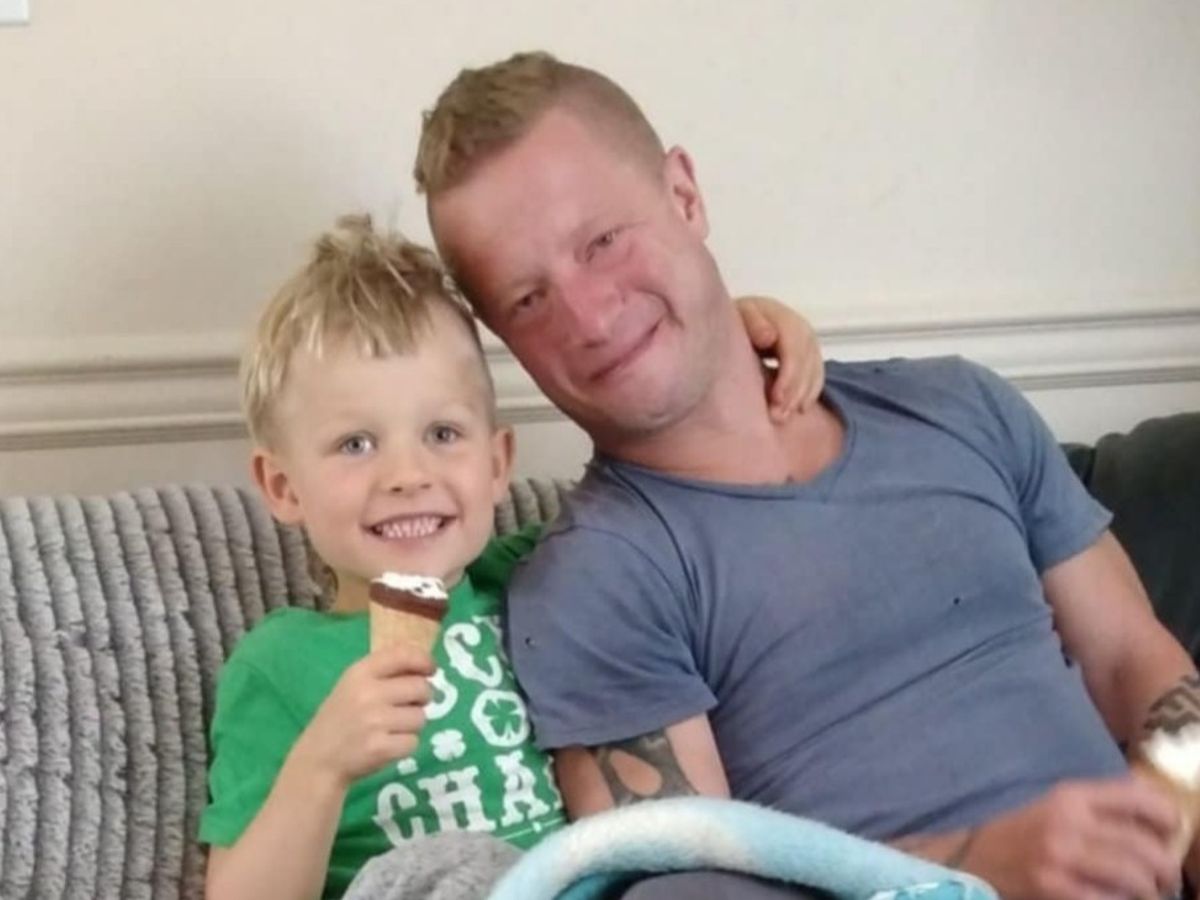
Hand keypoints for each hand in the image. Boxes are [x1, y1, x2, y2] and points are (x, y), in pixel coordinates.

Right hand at [289, 645, 434, 788]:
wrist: (318, 760)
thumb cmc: (340, 719)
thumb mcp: (353, 685)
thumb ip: (384, 672)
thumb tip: (425, 665)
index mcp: (360, 673)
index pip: (403, 654)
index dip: (424, 660)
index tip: (430, 670)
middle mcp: (368, 693)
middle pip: (421, 688)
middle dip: (422, 698)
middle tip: (409, 706)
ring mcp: (375, 722)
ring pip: (420, 717)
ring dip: (412, 725)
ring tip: (391, 729)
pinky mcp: (381, 748)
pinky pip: (413, 742)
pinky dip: (405, 746)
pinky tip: (387, 745)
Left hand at [733, 296, 823, 422]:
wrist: (740, 319)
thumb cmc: (734, 320)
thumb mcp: (738, 315)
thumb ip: (753, 323)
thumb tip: (768, 337)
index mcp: (781, 317)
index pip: (794, 348)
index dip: (788, 375)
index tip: (776, 398)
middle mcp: (800, 328)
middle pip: (806, 363)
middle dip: (794, 392)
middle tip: (777, 416)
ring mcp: (807, 343)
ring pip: (814, 372)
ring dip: (801, 398)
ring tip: (783, 418)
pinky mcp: (810, 356)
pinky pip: (816, 376)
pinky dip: (809, 395)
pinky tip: (799, 409)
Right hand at [970, 776, 1180, 899]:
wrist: (973, 858)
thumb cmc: (1023, 832)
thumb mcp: (1058, 805)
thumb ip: (1101, 805)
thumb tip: (1155, 808)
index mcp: (1071, 795)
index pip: (1138, 797)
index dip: (1167, 816)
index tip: (1173, 831)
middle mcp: (1067, 822)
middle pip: (1144, 845)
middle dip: (1166, 867)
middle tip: (1166, 877)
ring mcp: (1060, 858)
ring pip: (1133, 877)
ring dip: (1150, 891)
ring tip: (1147, 893)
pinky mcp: (1053, 888)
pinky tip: (1116, 899)